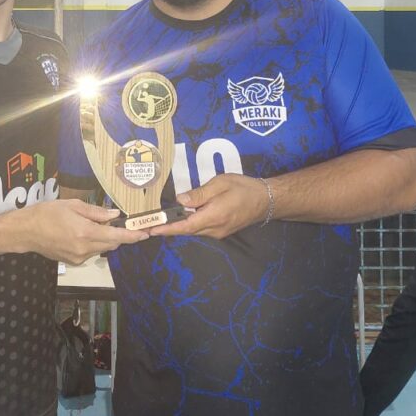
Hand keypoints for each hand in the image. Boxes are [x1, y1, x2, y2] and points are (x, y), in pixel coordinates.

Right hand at [18, 198, 148, 263]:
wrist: (26, 231)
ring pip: (101, 248)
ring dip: (104, 238)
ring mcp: (79, 258)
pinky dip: (93, 243)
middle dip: (119, 236)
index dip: (133, 236)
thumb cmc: (47, 213)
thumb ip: (96, 212)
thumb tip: (114, 215)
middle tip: (122, 224)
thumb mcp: (73, 205)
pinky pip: (90, 252)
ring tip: (92, 225)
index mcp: (86, 232)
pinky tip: (81, 233)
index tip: (145, 234)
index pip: (116, 237)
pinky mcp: (73, 262)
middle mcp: (85, 249)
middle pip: (112, 244)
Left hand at [148, 174, 268, 238]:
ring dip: (178, 226)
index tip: (152, 230)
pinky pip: (200, 228)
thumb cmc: (243, 188)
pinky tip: (182, 217)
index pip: (185, 226)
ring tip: (160, 220)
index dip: (167, 228)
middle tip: (149, 224)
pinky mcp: (221, 231)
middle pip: (187, 230)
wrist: (265, 200)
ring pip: (193, 230)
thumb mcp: (220, 183)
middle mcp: (214, 229)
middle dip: (168, 228)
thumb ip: (200, 193)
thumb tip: (180, 200)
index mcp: (214, 216)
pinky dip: (189, 224)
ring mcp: (218, 232)